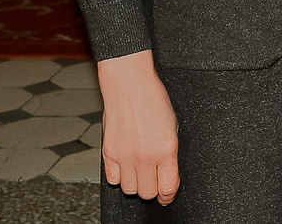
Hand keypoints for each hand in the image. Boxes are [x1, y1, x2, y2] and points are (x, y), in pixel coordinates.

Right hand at [95, 50, 178, 203]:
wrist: (130, 85)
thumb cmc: (153, 100)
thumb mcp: (173, 127)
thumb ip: (169, 153)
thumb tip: (167, 173)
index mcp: (166, 149)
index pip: (168, 188)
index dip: (168, 196)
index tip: (167, 196)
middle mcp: (145, 156)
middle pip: (147, 193)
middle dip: (152, 189)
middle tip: (153, 180)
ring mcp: (125, 156)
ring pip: (129, 189)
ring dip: (135, 183)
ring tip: (139, 171)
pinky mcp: (108, 153)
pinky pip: (113, 179)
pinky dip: (119, 176)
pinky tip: (125, 166)